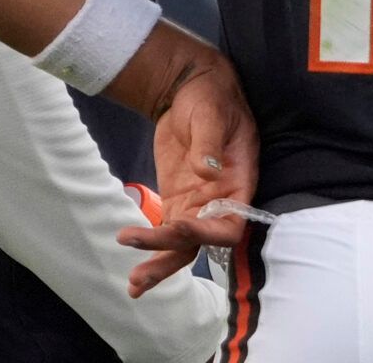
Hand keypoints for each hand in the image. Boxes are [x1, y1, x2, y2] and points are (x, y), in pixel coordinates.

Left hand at [116, 58, 258, 297]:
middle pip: (201, 241)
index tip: (176, 227)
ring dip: (160, 264)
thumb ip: (210, 143)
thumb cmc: (210, 96)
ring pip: (183, 244)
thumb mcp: (211, 113)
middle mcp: (221, 200)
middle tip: (140, 272)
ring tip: (133, 285)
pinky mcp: (178, 200)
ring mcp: (198, 203)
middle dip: (172, 257)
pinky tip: (134, 271)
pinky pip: (167, 233)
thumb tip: (208, 172)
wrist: (191, 88)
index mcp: (239, 180)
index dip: (207, 232)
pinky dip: (152, 250)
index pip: (230, 222)